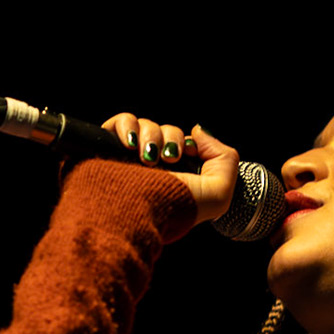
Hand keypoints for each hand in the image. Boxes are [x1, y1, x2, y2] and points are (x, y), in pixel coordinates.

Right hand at [100, 112, 241, 225]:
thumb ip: (225, 158)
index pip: (186, 144)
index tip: (190, 154)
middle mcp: (154, 167)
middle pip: (168, 132)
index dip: (191, 144)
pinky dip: (128, 127)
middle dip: (172, 141)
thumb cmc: (176, 207)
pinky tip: (131, 144)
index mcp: (178, 176)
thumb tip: (198, 132)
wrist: (136, 212)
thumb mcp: (219, 192)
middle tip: (170, 159)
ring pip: (147, 125)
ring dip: (153, 136)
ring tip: (148, 158)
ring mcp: (130, 157)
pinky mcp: (108, 149)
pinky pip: (121, 122)